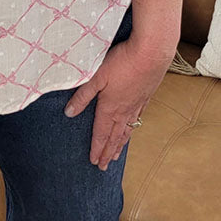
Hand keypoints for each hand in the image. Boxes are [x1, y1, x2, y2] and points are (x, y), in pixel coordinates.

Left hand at [64, 37, 171, 169]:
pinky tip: (132, 129)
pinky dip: (132, 129)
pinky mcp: (146, 96)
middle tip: (103, 166)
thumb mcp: (96, 76)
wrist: (151, 53)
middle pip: (114, 136)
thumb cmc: (122, 62)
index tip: (93, 161)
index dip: (96, 148)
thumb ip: (83, 95)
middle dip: (107, 152)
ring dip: (120, 144)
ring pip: (127, 130)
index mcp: (110, 107)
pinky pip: (137, 119)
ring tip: (116, 156)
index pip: (100, 133)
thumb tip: (69, 112)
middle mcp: (124, 110)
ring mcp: (137, 105)